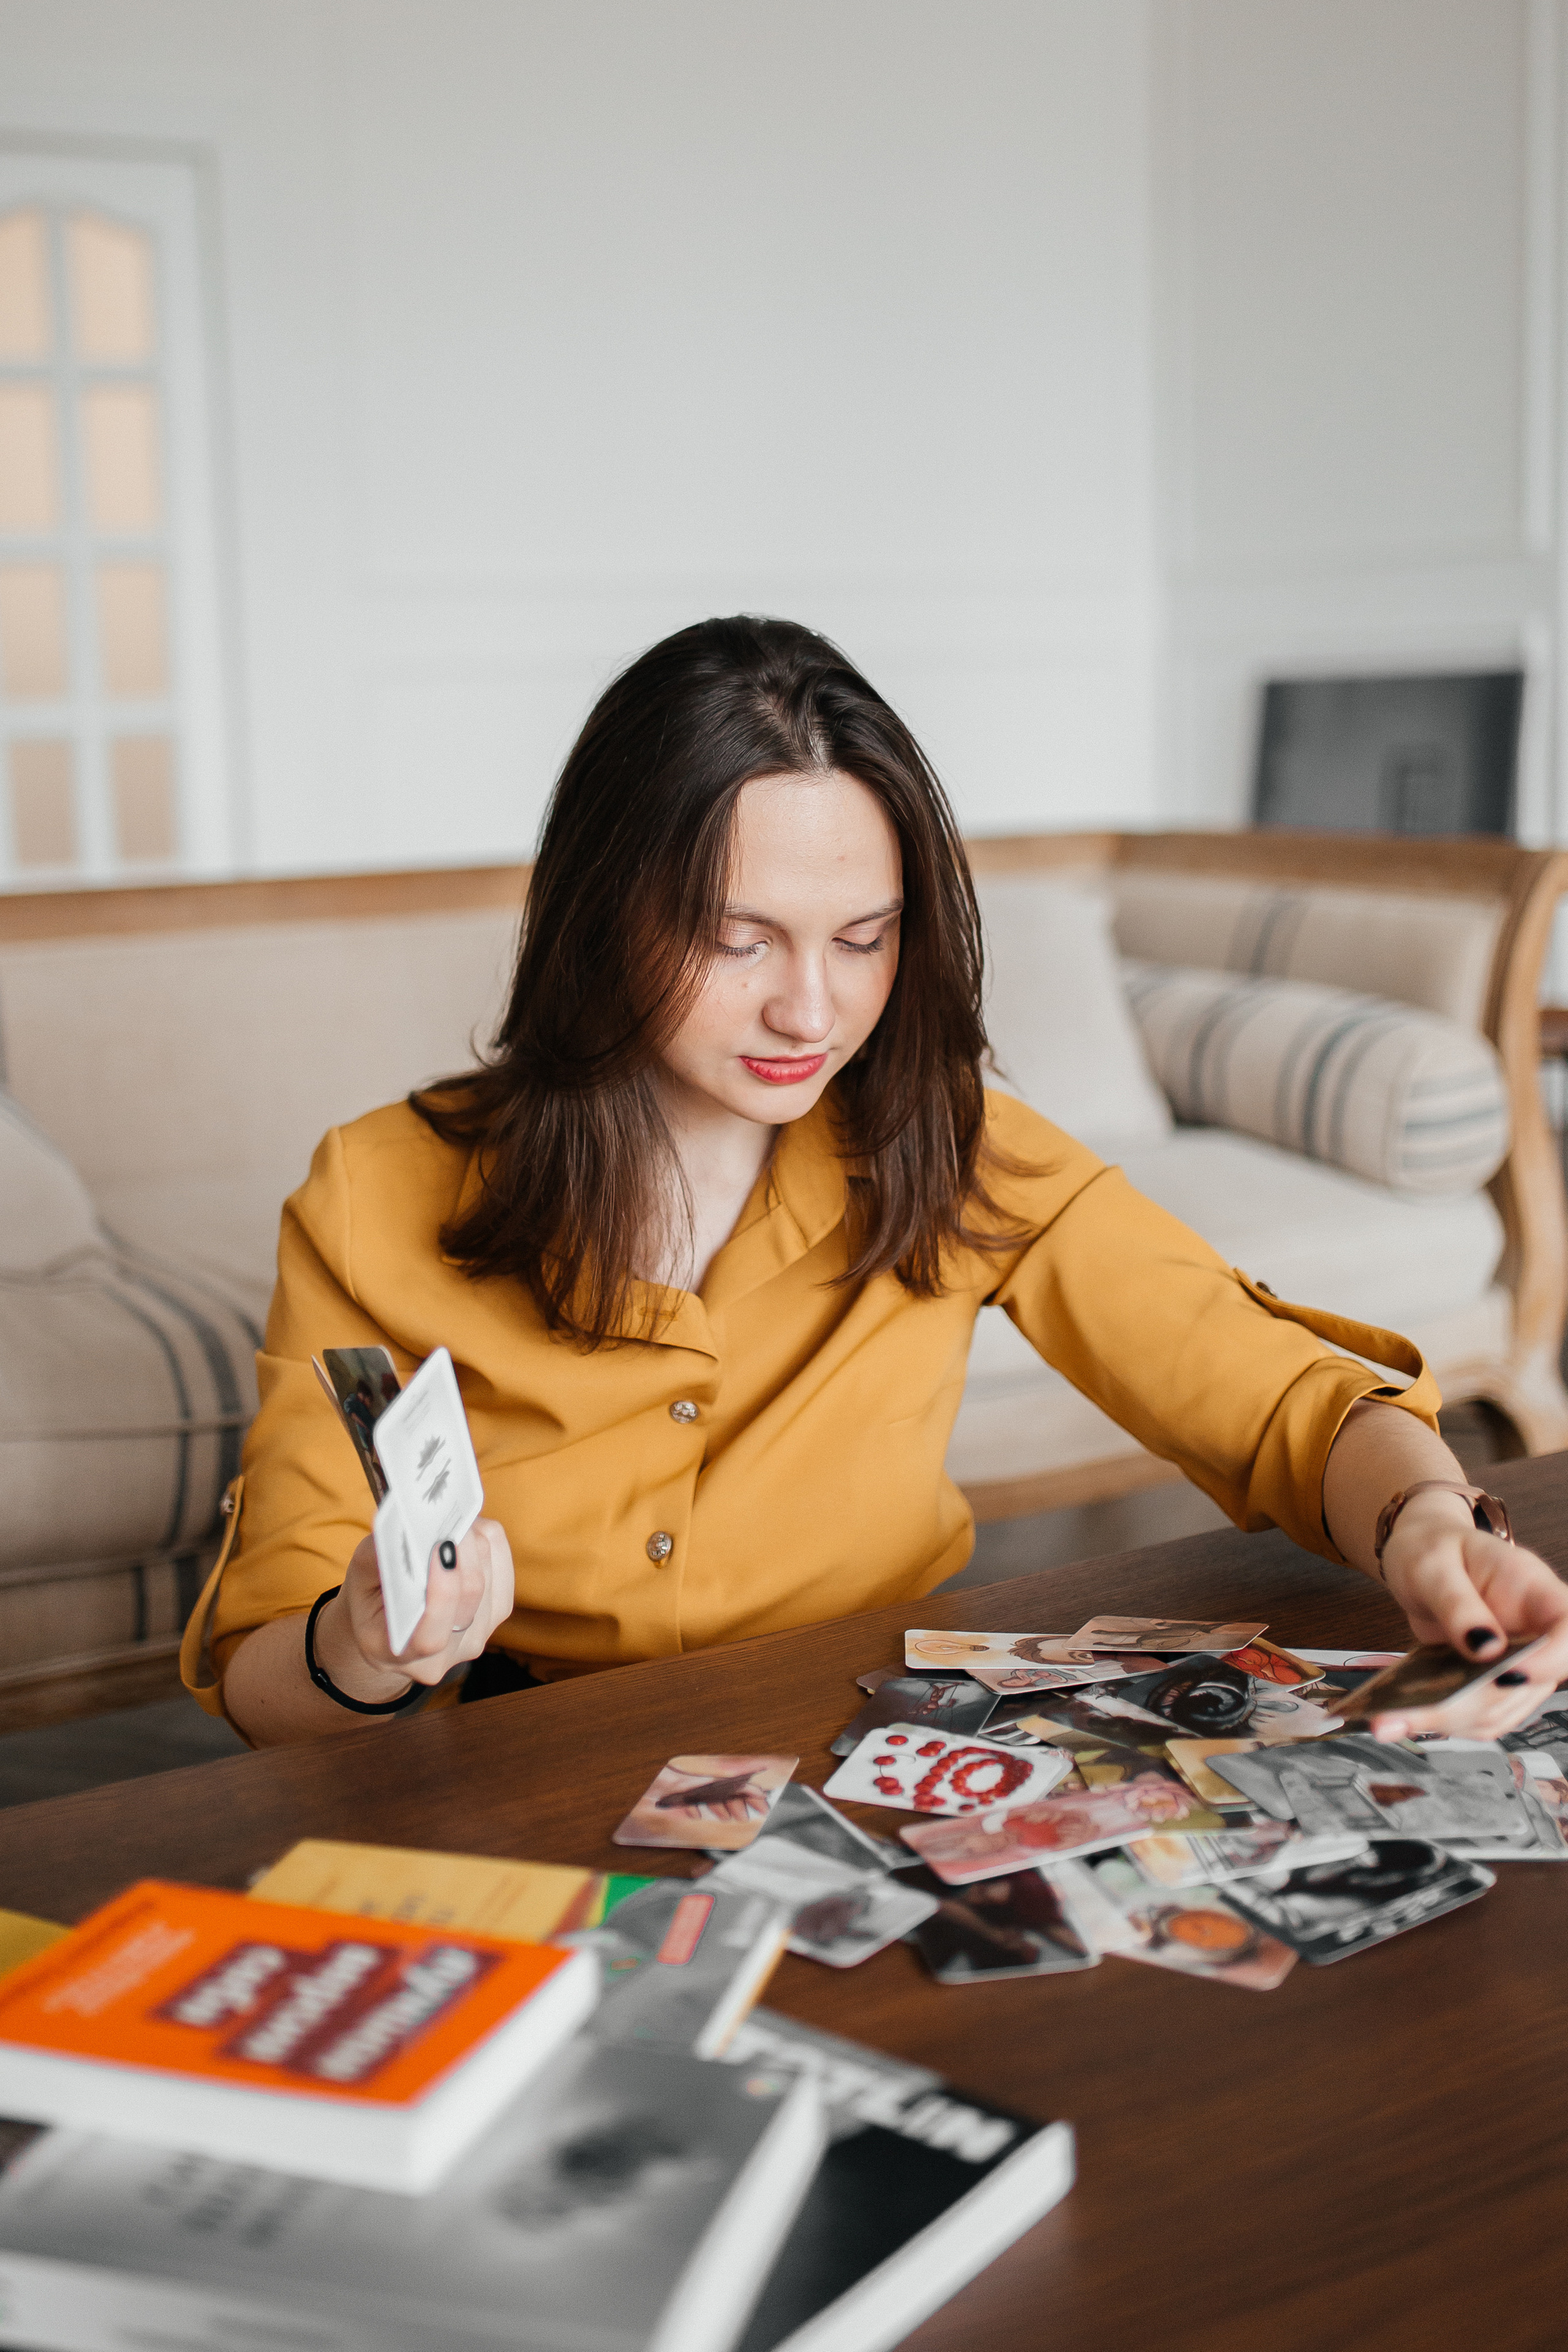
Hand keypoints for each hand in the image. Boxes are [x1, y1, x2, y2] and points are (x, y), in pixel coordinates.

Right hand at [313, 1517, 515, 1701]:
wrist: (390, 1624)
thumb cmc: (371, 1600)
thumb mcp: (358, 1580)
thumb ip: (377, 1557)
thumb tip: (408, 1525)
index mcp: (399, 1655)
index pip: (431, 1637)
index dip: (441, 1591)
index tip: (440, 1546)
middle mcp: (444, 1656)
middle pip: (469, 1596)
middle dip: (461, 1547)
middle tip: (447, 1513)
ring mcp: (475, 1637)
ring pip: (490, 1577)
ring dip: (473, 1540)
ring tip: (449, 1520)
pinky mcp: (497, 1614)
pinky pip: (504, 1569)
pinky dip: (487, 1543)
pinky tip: (465, 1532)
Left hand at [1374, 1491, 1567, 1739]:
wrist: (1422, 1557)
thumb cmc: (1433, 1550)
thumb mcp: (1433, 1565)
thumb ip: (1458, 1603)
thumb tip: (1485, 1647)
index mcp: (1536, 1591)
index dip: (1550, 1659)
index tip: (1508, 1673)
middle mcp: (1535, 1633)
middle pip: (1531, 1685)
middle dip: (1474, 1701)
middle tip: (1418, 1707)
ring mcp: (1519, 1664)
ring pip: (1502, 1710)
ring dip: (1450, 1719)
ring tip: (1393, 1719)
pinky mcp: (1493, 1685)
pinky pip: (1478, 1716)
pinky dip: (1440, 1722)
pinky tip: (1401, 1718)